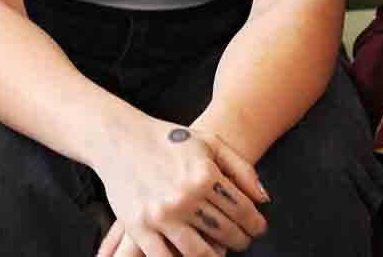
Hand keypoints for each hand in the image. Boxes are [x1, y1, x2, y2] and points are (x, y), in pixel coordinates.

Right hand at [92, 118, 268, 255]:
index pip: (243, 211)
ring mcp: (162, 215)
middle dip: (241, 240)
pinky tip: (191, 256)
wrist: (119, 138)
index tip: (257, 228)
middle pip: (226, 232)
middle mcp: (185, 197)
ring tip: (220, 253)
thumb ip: (241, 168)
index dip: (256, 224)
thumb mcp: (209, 142)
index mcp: (204, 175)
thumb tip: (264, 200)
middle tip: (242, 240)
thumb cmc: (167, 140)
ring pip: (201, 253)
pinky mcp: (140, 227)